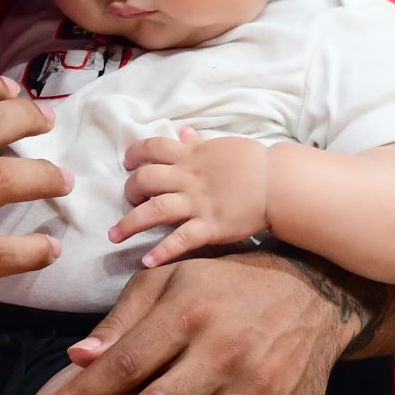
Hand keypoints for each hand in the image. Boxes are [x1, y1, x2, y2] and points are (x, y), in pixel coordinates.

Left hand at [112, 127, 269, 266]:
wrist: (279, 183)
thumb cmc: (254, 163)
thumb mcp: (222, 146)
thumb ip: (198, 143)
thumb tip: (184, 132)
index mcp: (190, 156)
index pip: (152, 147)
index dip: (134, 154)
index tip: (129, 163)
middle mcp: (188, 179)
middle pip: (145, 180)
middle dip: (129, 191)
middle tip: (129, 200)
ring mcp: (198, 203)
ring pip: (155, 210)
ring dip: (130, 224)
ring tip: (114, 236)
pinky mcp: (210, 226)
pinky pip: (181, 240)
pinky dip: (162, 252)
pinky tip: (147, 262)